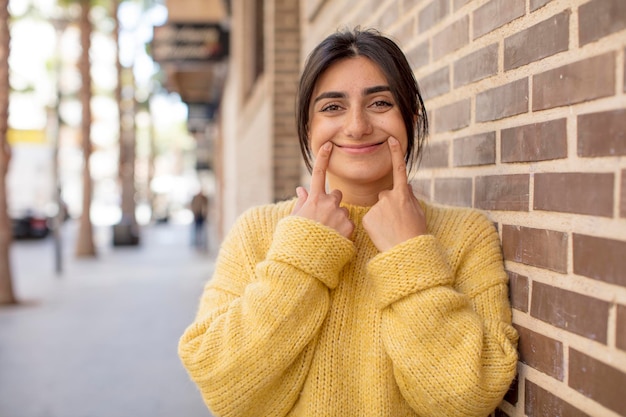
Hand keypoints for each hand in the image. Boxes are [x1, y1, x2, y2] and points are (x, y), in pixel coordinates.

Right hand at [292, 142, 354, 238]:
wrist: (305, 260)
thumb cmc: (295, 240)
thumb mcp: (294, 219)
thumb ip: (300, 203)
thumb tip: (301, 190)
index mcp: (313, 199)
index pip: (318, 174)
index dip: (323, 158)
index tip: (328, 145)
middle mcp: (328, 204)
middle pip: (337, 195)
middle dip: (333, 202)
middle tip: (325, 217)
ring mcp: (340, 215)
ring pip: (343, 211)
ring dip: (338, 219)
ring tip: (328, 234)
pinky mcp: (349, 228)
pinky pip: (349, 225)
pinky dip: (344, 231)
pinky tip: (334, 239)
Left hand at [362, 137, 426, 251]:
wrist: (407, 253)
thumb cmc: (415, 234)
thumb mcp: (418, 213)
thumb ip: (410, 197)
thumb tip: (405, 186)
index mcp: (403, 194)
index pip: (399, 170)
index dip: (396, 154)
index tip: (391, 139)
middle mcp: (389, 197)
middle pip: (384, 196)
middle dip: (388, 206)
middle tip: (396, 222)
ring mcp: (377, 207)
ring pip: (377, 209)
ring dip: (381, 217)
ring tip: (390, 230)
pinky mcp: (367, 218)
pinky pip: (369, 219)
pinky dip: (374, 226)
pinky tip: (382, 233)